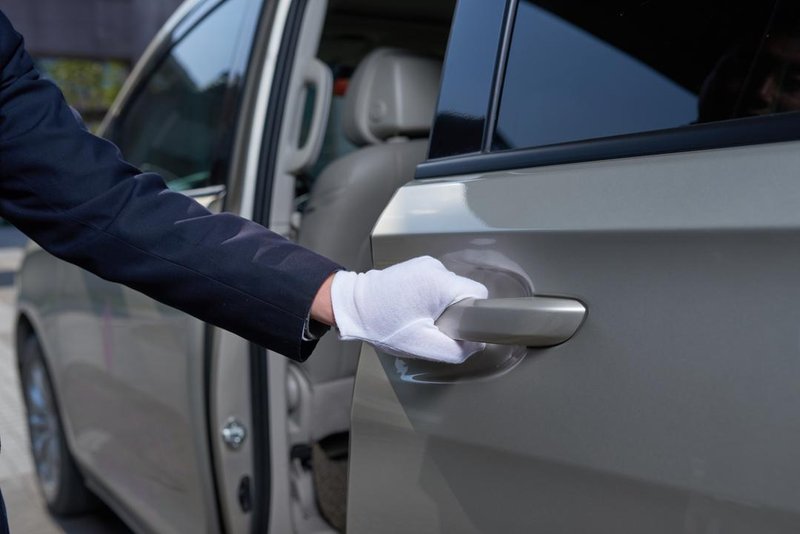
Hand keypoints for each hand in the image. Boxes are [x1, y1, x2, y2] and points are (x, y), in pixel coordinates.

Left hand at [329, 256, 487, 363]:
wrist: (353, 306)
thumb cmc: (383, 325)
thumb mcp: (423, 346)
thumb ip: (456, 350)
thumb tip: (476, 344)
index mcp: (441, 282)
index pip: (478, 295)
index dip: (473, 315)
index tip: (455, 328)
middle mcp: (436, 267)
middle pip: (463, 293)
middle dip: (454, 312)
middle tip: (430, 326)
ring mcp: (426, 264)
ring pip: (450, 290)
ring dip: (440, 306)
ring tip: (417, 317)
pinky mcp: (417, 266)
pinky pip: (436, 284)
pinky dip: (430, 298)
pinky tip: (412, 308)